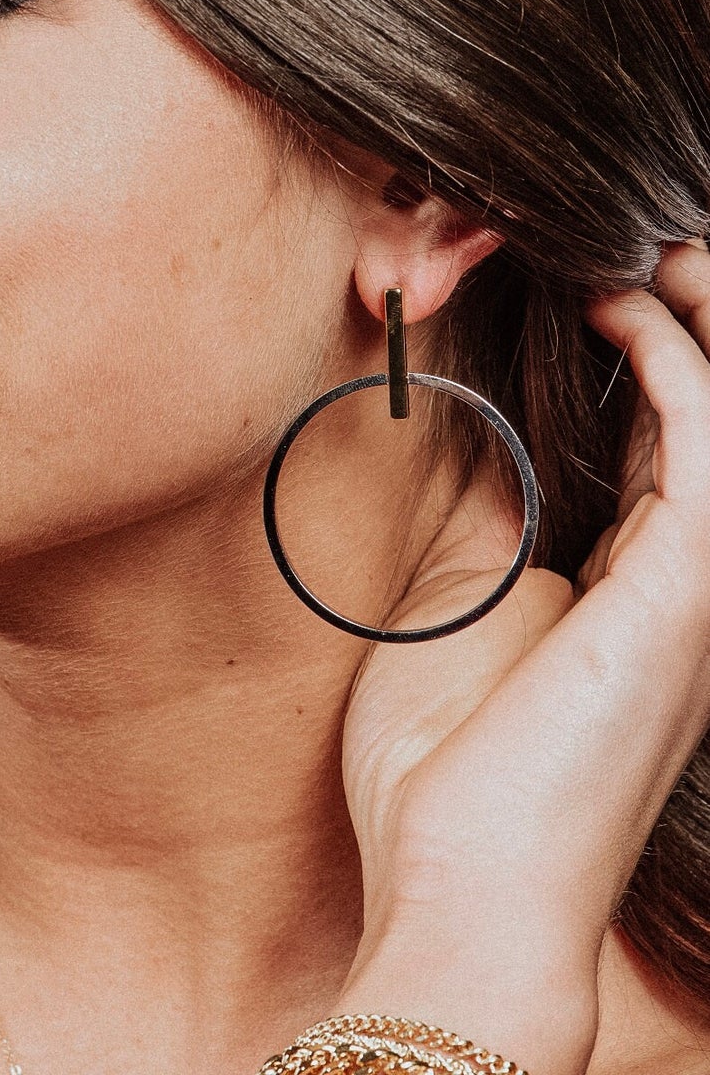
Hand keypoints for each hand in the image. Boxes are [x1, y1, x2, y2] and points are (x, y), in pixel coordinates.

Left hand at [334, 242, 709, 1074]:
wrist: (458, 882)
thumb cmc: (441, 769)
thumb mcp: (454, 605)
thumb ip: (484, 516)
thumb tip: (471, 420)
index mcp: (630, 594)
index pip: (660, 445)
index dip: (633, 355)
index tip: (572, 278)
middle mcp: (683, 585)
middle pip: (709, 420)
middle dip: (689, 321)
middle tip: (637, 243)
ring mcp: (696, 588)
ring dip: (693, 318)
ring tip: (641, 247)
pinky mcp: (688, 588)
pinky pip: (704, 436)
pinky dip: (668, 356)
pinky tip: (615, 302)